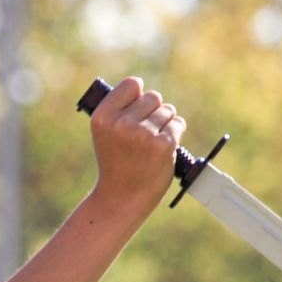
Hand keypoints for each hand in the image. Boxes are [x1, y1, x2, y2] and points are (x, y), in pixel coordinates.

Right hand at [89, 77, 186, 215]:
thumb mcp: (105, 134)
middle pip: (153, 96)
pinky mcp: (163, 145)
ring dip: (165, 122)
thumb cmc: (115, 163)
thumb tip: (139, 88)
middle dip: (153, 110)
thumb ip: (118, 110)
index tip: (137, 108)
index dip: (138, 95)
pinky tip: (163, 147)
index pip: (132, 84)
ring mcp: (143, 134)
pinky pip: (178, 124)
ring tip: (152, 142)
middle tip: (144, 133)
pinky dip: (175, 133)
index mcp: (102, 117)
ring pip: (168, 110)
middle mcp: (121, 123)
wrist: (121, 198)